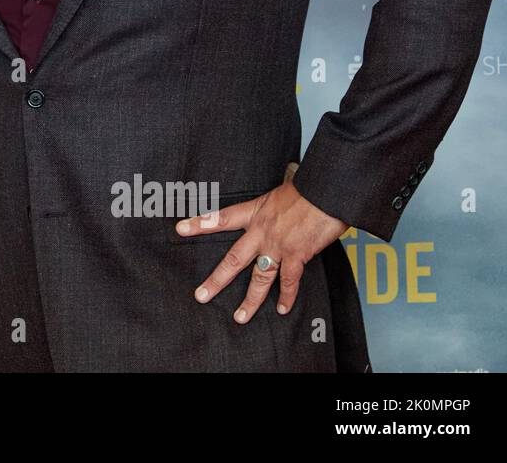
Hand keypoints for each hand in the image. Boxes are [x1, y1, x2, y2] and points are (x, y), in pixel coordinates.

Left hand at [174, 180, 346, 323]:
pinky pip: (289, 281)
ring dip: (251, 300)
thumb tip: (277, 202)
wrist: (327, 192)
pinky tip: (282, 309)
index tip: (179, 229)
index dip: (199, 224)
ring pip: (259, 278)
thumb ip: (273, 204)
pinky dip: (287, 297)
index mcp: (255, 212)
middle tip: (201, 296)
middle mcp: (262, 232)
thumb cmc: (308, 188)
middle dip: (217, 280)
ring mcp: (278, 246)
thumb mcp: (281, 191)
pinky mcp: (297, 255)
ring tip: (240, 317)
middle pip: (233, 259)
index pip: (220, 218)